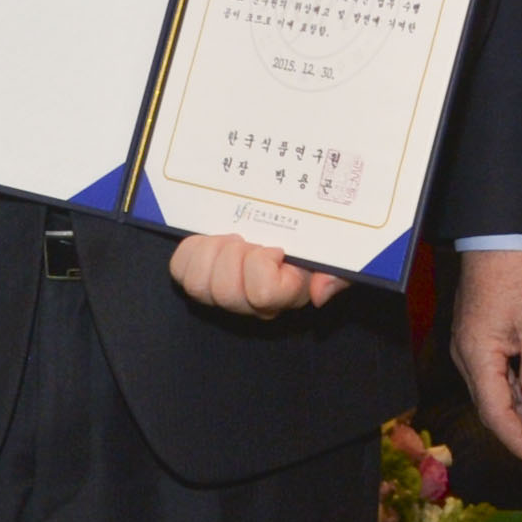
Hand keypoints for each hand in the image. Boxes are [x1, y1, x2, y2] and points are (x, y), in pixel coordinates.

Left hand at [171, 231, 333, 319]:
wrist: (289, 219)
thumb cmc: (316, 238)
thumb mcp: (340, 251)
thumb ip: (340, 273)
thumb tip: (320, 292)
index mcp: (287, 294)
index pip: (263, 294)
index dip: (263, 265)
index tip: (277, 247)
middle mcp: (253, 302)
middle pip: (226, 293)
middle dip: (235, 257)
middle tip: (247, 239)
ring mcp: (223, 291)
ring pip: (199, 286)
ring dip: (212, 254)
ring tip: (229, 239)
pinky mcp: (200, 274)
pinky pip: (180, 271)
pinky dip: (192, 251)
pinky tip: (211, 240)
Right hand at [449, 247, 521, 468]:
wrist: (501, 233)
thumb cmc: (520, 274)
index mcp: (478, 358)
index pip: (496, 415)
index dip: (520, 443)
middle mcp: (469, 359)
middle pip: (498, 411)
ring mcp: (475, 350)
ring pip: (502, 396)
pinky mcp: (484, 340)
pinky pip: (503, 379)